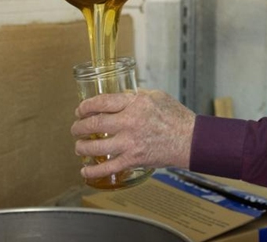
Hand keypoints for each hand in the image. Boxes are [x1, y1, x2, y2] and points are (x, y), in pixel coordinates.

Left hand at [70, 90, 195, 179]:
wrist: (190, 139)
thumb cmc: (176, 116)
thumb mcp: (156, 96)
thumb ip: (135, 96)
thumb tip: (118, 97)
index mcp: (135, 104)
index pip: (101, 102)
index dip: (85, 106)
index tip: (81, 109)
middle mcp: (129, 123)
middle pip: (94, 124)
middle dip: (79, 127)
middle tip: (76, 128)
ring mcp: (130, 143)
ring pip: (95, 147)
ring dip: (81, 147)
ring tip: (79, 146)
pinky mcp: (133, 159)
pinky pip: (108, 168)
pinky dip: (93, 171)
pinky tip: (85, 171)